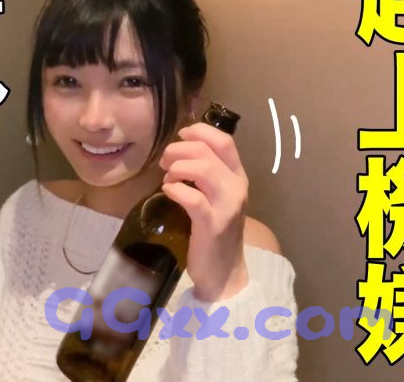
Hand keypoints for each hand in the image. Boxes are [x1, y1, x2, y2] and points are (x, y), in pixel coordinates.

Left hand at [158, 122, 249, 301]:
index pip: (225, 141)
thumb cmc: (216, 231)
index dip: (201, 131)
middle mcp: (237, 187)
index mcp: (238, 177)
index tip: (181, 134)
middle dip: (179, 149)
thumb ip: (207, 175)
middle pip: (208, 151)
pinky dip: (175, 190)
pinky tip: (168, 192)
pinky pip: (193, 198)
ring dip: (177, 168)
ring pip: (203, 169)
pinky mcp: (212, 225)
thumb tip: (181, 152)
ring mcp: (227, 206)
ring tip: (167, 178)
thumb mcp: (218, 197)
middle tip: (165, 161)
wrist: (225, 272)